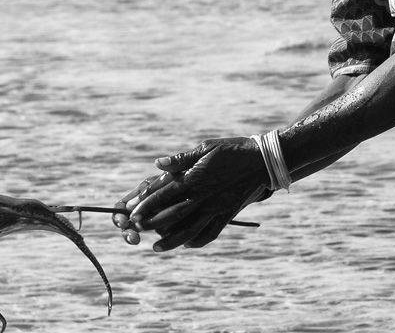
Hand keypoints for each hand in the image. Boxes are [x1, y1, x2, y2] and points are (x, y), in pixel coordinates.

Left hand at [112, 137, 269, 251]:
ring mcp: (217, 208)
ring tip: (156, 247)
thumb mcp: (206, 147)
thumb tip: (158, 164)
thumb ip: (181, 159)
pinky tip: (186, 244)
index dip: (146, 203)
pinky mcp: (228, 214)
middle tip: (135, 229)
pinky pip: (211, 233)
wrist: (264, 161)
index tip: (130, 210)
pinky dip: (197, 240)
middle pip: (173, 214)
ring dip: (171, 239)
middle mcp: (204, 196)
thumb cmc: (233, 149)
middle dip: (152, 222)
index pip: (165, 193)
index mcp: (196, 178)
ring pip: (190, 229)